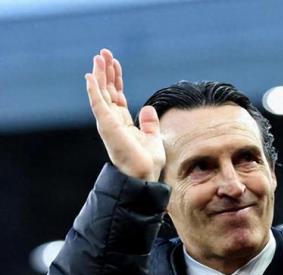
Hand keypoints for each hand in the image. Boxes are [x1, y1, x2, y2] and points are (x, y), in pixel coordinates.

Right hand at [85, 49, 165, 180]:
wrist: (145, 174)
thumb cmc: (148, 161)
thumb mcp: (153, 137)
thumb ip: (149, 123)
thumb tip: (148, 108)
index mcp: (123, 123)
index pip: (116, 96)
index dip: (116, 79)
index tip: (116, 63)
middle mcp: (113, 121)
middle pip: (106, 91)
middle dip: (105, 72)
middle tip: (104, 53)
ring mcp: (108, 123)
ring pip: (100, 94)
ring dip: (99, 75)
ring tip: (99, 57)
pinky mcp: (107, 126)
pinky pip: (98, 104)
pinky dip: (93, 90)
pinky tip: (91, 76)